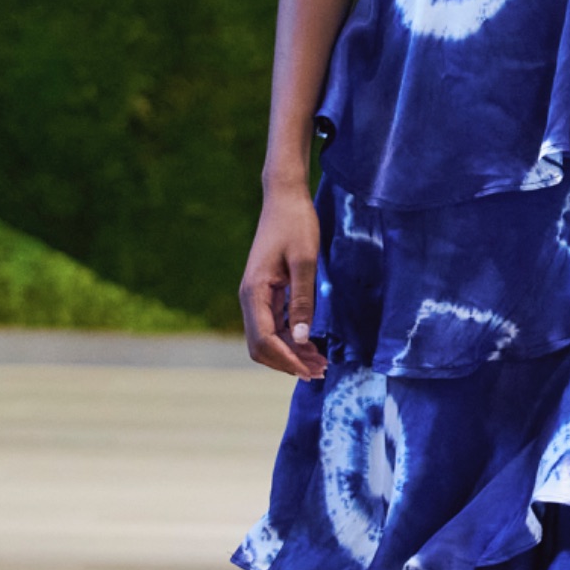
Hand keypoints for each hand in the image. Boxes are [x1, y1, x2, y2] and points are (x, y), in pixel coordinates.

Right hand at [239, 181, 326, 379]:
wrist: (285, 199)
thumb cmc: (296, 225)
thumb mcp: (305, 262)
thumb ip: (303, 300)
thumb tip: (301, 338)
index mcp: (254, 292)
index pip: (264, 340)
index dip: (286, 359)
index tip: (310, 370)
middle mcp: (250, 298)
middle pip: (261, 346)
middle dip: (288, 362)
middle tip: (320, 370)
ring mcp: (256, 297)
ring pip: (267, 338)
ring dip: (291, 353)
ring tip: (320, 363)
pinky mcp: (266, 293)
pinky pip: (273, 326)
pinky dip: (290, 339)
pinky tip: (311, 345)